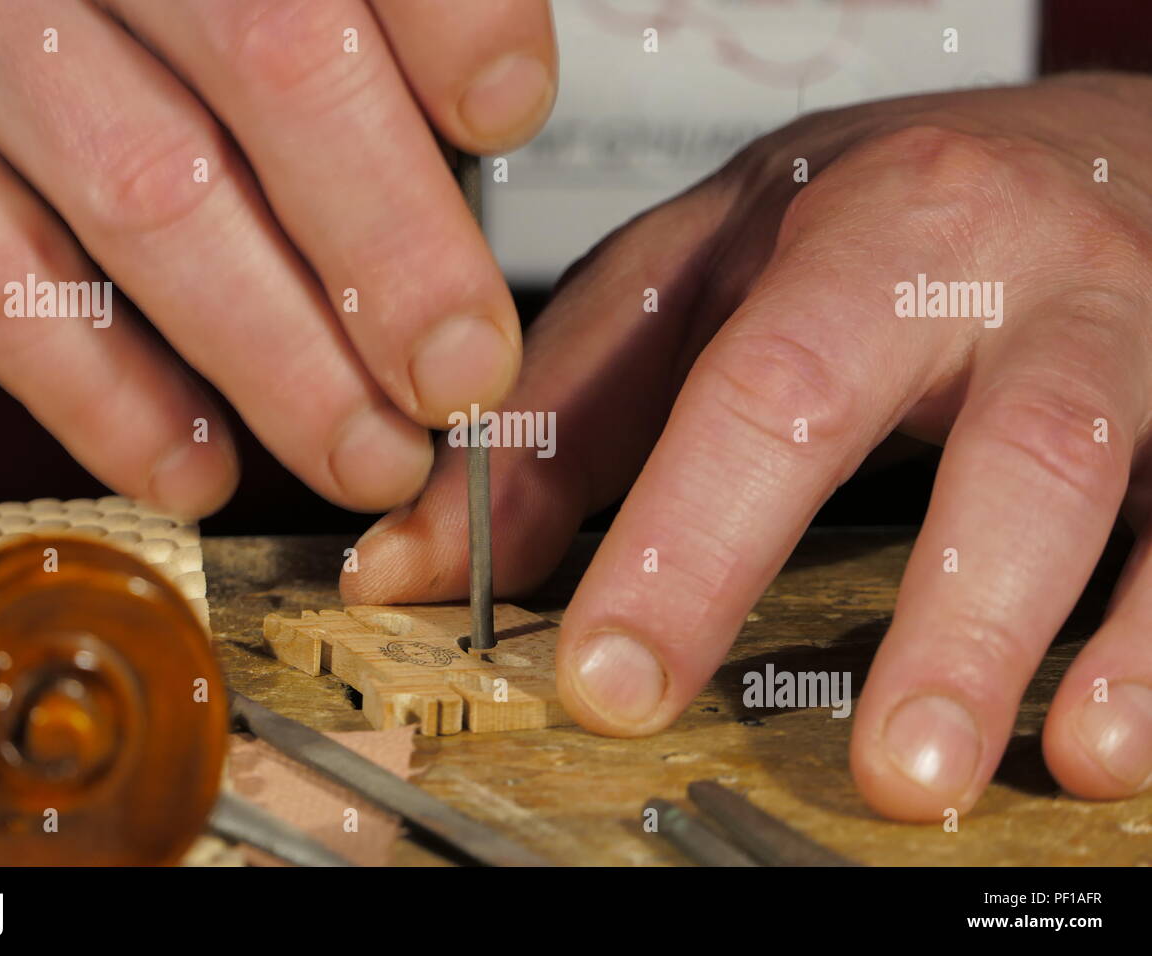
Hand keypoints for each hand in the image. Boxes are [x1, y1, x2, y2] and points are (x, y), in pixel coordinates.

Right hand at [0, 0, 555, 515]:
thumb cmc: (96, 17)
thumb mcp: (205, 2)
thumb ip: (340, 45)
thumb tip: (476, 133)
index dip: (450, 22)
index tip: (508, 115)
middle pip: (274, 61)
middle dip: (392, 246)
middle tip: (459, 370)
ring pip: (154, 192)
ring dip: (284, 358)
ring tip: (367, 452)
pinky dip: (114, 396)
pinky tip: (199, 463)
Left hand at [344, 73, 1151, 818]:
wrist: (1077, 146)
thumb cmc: (878, 216)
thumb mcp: (699, 277)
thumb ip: (566, 416)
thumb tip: (417, 559)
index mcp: (860, 232)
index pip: (759, 391)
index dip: (685, 543)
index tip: (611, 677)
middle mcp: (1009, 277)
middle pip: (974, 436)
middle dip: (912, 608)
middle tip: (852, 767)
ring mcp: (1125, 341)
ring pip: (1083, 480)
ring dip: (1017, 641)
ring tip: (942, 776)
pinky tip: (1101, 745)